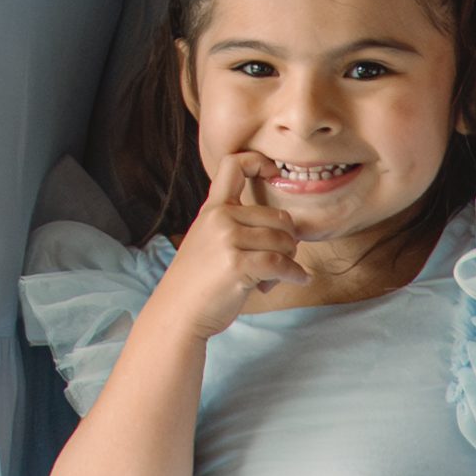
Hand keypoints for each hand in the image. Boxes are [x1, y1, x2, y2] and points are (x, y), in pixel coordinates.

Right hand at [146, 151, 314, 343]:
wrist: (177, 313)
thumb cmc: (198, 283)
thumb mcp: (208, 242)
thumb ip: (237, 226)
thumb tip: (289, 229)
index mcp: (212, 209)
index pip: (232, 165)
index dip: (258, 161)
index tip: (275, 171)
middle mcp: (219, 218)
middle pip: (278, 217)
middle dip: (287, 242)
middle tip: (275, 264)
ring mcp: (227, 239)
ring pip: (284, 241)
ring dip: (288, 263)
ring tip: (270, 278)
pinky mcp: (237, 264)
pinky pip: (282, 263)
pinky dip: (295, 273)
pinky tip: (298, 279)